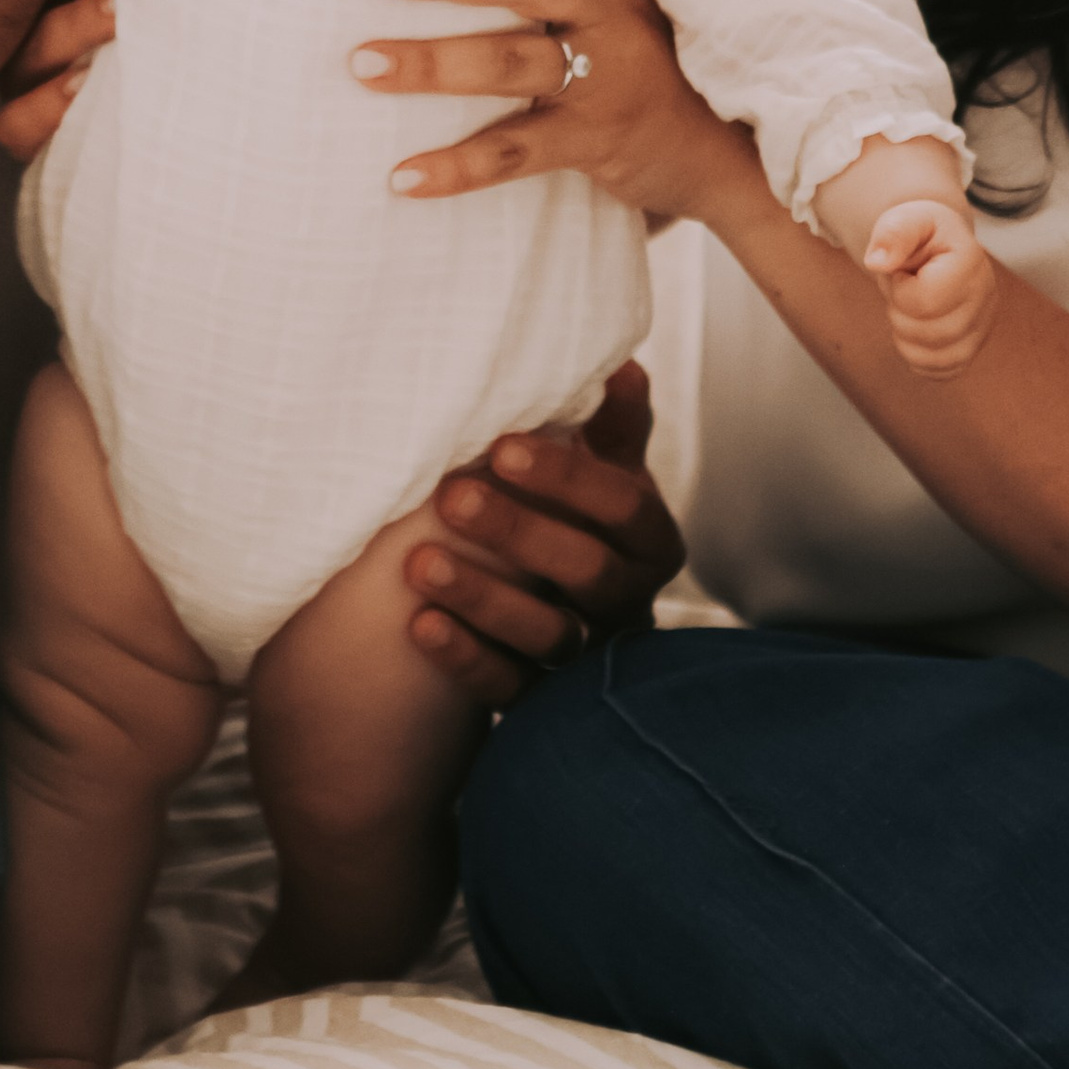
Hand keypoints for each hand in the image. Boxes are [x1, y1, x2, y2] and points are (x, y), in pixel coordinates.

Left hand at [354, 0, 752, 225]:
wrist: (719, 150)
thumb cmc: (641, 60)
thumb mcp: (614, 0)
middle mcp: (608, 10)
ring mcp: (604, 76)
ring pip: (510, 63)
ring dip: (432, 65)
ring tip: (363, 64)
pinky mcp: (595, 139)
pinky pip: (516, 153)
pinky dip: (457, 168)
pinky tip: (402, 178)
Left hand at [400, 363, 685, 705]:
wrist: (573, 611)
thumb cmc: (584, 518)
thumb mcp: (607, 467)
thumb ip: (612, 423)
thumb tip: (620, 365)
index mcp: (650, 540)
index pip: (624, 508)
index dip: (568, 478)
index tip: (503, 444)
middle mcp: (628, 602)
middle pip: (589, 573)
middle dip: (520, 533)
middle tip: (452, 496)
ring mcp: (588, 658)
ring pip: (550, 639)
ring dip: (483, 600)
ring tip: (418, 563)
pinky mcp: (544, 703)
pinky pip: (512, 690)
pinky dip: (466, 659)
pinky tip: (419, 626)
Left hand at [865, 198, 1000, 377]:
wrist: (936, 245)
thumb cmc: (919, 233)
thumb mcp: (904, 219)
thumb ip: (892, 234)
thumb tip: (877, 263)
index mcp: (970, 262)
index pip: (924, 301)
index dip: (897, 289)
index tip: (902, 271)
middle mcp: (986, 297)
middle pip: (930, 333)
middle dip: (899, 313)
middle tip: (901, 290)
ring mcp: (983, 326)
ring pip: (935, 358)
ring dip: (905, 337)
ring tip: (909, 308)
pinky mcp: (973, 347)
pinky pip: (941, 371)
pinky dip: (918, 357)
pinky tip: (915, 330)